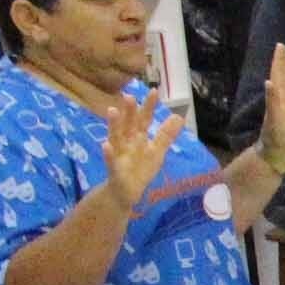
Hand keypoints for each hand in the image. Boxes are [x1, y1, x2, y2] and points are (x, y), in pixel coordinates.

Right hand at [100, 89, 185, 208]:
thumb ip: (166, 135)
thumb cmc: (140, 169)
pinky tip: (105, 145)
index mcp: (137, 138)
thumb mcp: (156, 152)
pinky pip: (110, 161)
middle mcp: (126, 142)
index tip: (154, 91)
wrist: (125, 193)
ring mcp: (118, 155)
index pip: (144, 119)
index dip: (149, 107)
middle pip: (128, 125)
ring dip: (114, 125)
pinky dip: (108, 153)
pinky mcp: (114, 170)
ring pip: (115, 138)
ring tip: (113, 111)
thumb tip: (178, 117)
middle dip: (128, 111)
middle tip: (129, 96)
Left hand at [252, 44, 284, 174]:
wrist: (276, 152)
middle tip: (282, 46)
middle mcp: (280, 98)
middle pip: (280, 75)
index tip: (280, 46)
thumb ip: (273, 101)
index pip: (277, 75)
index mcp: (277, 97)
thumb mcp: (276, 119)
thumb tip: (269, 81)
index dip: (279, 61)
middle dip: (281, 61)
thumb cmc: (277, 137)